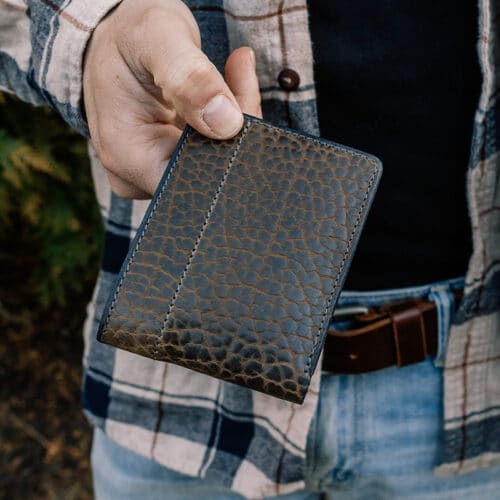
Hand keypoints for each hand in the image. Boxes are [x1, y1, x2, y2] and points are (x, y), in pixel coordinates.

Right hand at [83, 0, 261, 198]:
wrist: (120, 41)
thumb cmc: (129, 36)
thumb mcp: (158, 40)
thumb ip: (190, 78)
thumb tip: (227, 124)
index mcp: (126, 156)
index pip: (192, 179)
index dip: (226, 152)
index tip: (243, 106)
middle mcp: (137, 175)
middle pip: (206, 173)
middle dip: (236, 131)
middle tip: (241, 78)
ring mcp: (153, 172)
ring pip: (215, 163)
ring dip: (235, 122)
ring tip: (236, 73)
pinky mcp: (170, 163)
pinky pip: (211, 152)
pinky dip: (228, 121)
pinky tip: (232, 86)